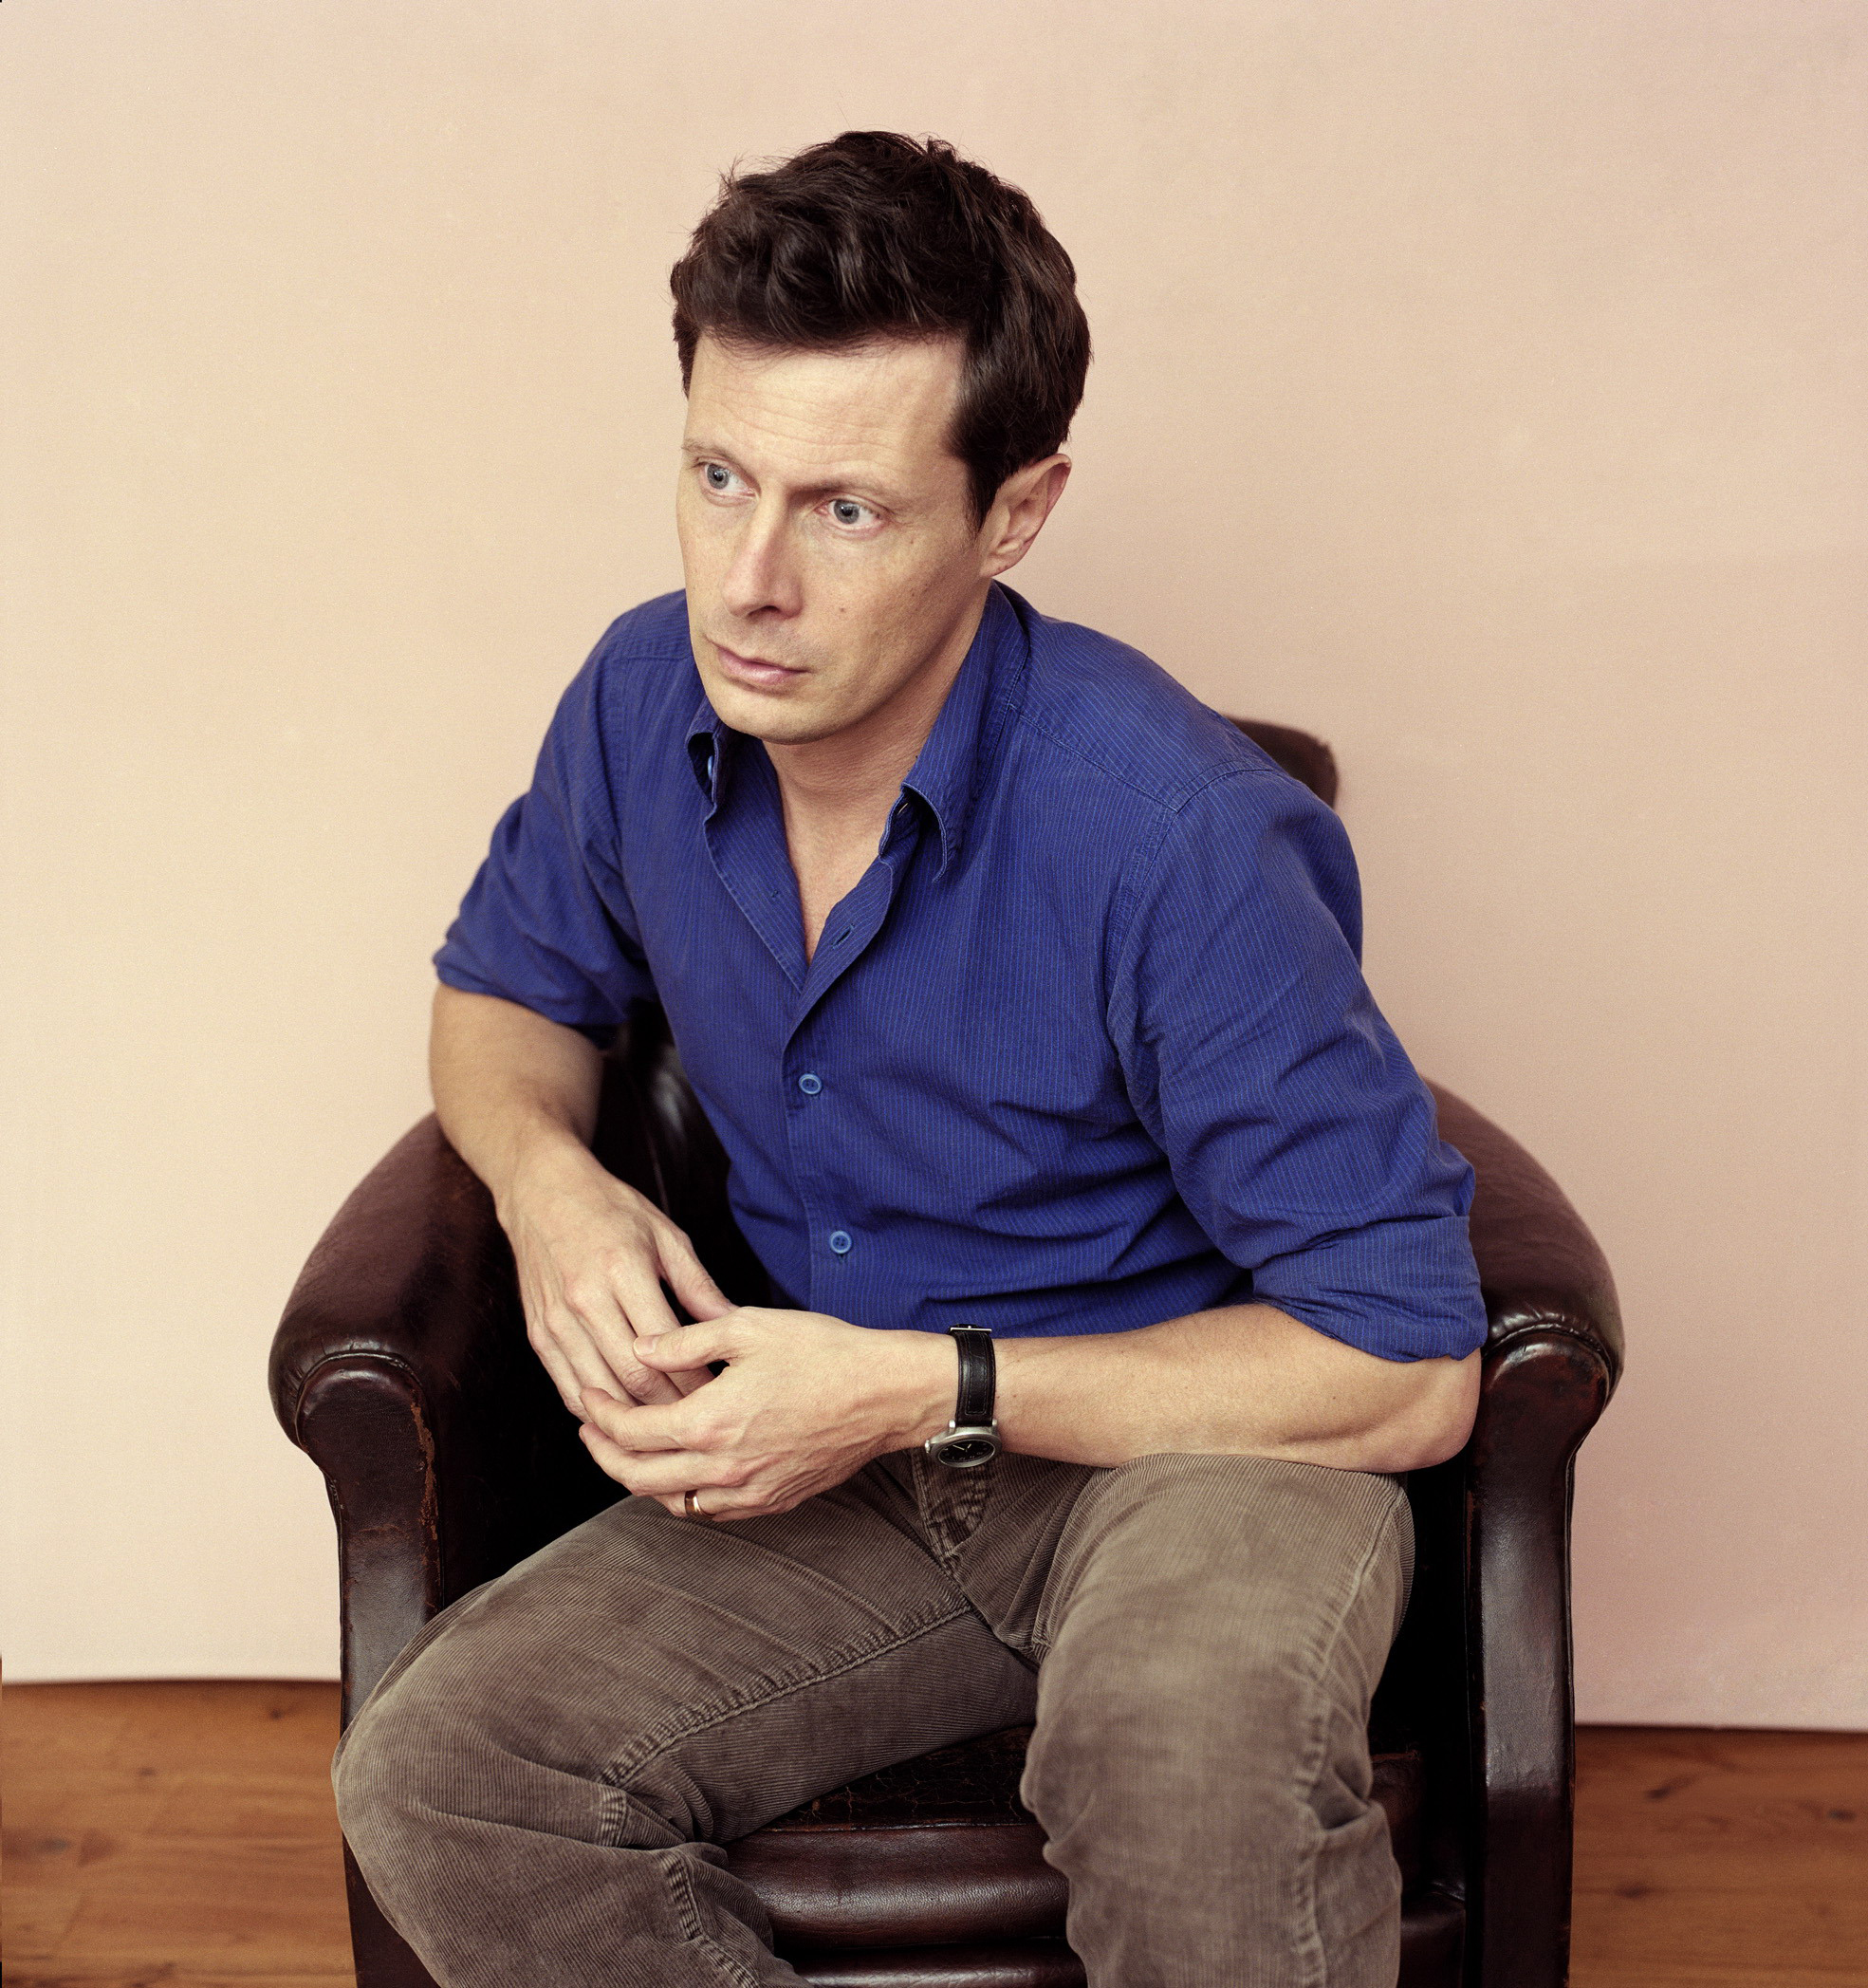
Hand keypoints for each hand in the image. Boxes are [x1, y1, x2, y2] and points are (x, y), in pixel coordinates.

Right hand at [500, 1139, 733, 1412]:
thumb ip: (698, 1285)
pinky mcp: (538, 1333)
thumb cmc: (611, 1210)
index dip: (694, 1380)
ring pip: (599, 1391)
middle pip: (632, 1378)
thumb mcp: (665, 1235)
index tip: (721, 1395)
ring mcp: (556, 1320)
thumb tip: (731, 1326)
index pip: (665, 1347)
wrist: (543, 1192)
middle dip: (670, 1407)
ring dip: (635, 1417)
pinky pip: (568, 1387)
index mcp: (622, 1270)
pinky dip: (599, 1409)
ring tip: (668, 1427)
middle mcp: (584, 1299)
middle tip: (700, 1420)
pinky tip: (626, 1415)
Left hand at [576, 1307, 952, 1520]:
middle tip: (591, 1429)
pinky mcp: (773, 1500)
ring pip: (671, 1502)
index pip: (630, 1432)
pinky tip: (681, 1472)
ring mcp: (749, 1490)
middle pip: (638, 1477)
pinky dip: (682, 1495)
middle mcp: (723, 1466)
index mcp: (709, 1421)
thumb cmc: (823, 1352)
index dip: (599, 1414)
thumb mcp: (747, 1326)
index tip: (588, 1397)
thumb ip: (684, 1341)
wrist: (885, 1394)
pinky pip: (711, 1510)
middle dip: (604, 1453)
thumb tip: (639, 1348)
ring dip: (640, 1480)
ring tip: (628, 1452)